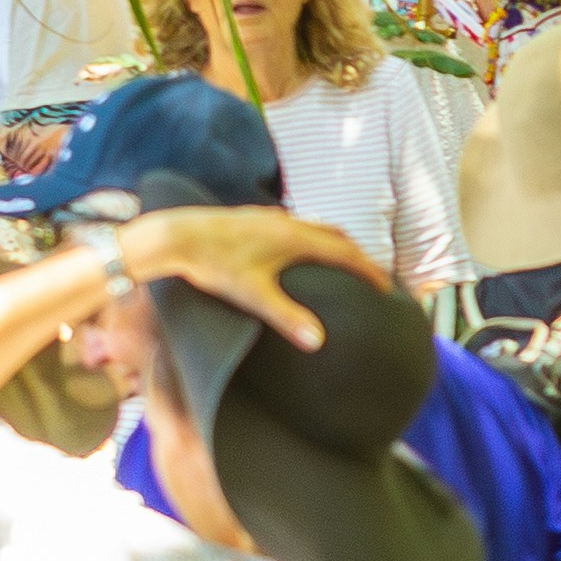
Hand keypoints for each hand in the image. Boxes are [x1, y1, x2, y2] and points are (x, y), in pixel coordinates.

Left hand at [109, 206, 388, 339]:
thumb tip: (318, 342)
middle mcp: (289, 223)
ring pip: (313, 227)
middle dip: (356, 255)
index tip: (386, 287)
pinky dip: (306, 239)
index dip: (370, 270)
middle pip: (336, 236)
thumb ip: (287, 317)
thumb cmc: (214, 265)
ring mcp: (269, 218)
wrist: (173, 237)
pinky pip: (291, 226)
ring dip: (332, 244)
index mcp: (298, 238)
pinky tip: (291, 252)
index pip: (348, 253)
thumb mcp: (253, 295)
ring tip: (337, 263)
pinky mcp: (250, 218)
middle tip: (368, 275)